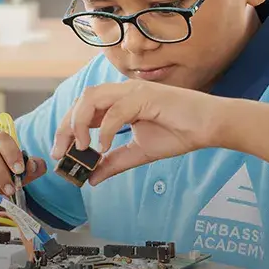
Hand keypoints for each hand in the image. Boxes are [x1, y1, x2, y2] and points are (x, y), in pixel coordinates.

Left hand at [51, 80, 227, 183]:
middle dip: (66, 126)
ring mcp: (133, 91)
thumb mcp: (139, 152)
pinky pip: (116, 111)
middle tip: (61, 152)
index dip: (66, 128)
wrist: (210, 126)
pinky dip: (106, 129)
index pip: (83, 109)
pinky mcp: (145, 96)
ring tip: (82, 147)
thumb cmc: (179, 132)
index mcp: (119, 101)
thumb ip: (114, 162)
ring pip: (92, 98)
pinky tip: (104, 147)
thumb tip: (92, 178)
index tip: (59, 152)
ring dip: (80, 122)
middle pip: (82, 101)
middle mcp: (122, 91)